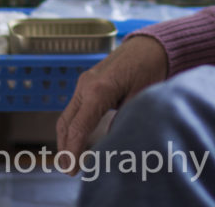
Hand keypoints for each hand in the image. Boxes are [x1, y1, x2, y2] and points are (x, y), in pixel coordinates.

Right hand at [56, 35, 168, 172]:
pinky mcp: (88, 82)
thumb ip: (125, 119)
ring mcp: (84, 82)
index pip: (78, 127)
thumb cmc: (149, 68)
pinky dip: (73, 125)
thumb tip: (113, 142)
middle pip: (66, 123)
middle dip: (65, 148)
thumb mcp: (142, 97)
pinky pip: (75, 108)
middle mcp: (86, 85)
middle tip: (69, 170)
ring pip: (67, 115)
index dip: (73, 151)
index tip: (72, 170)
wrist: (150, 45)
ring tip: (71, 160)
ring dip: (66, 137)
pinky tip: (78, 139)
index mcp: (98, 90)